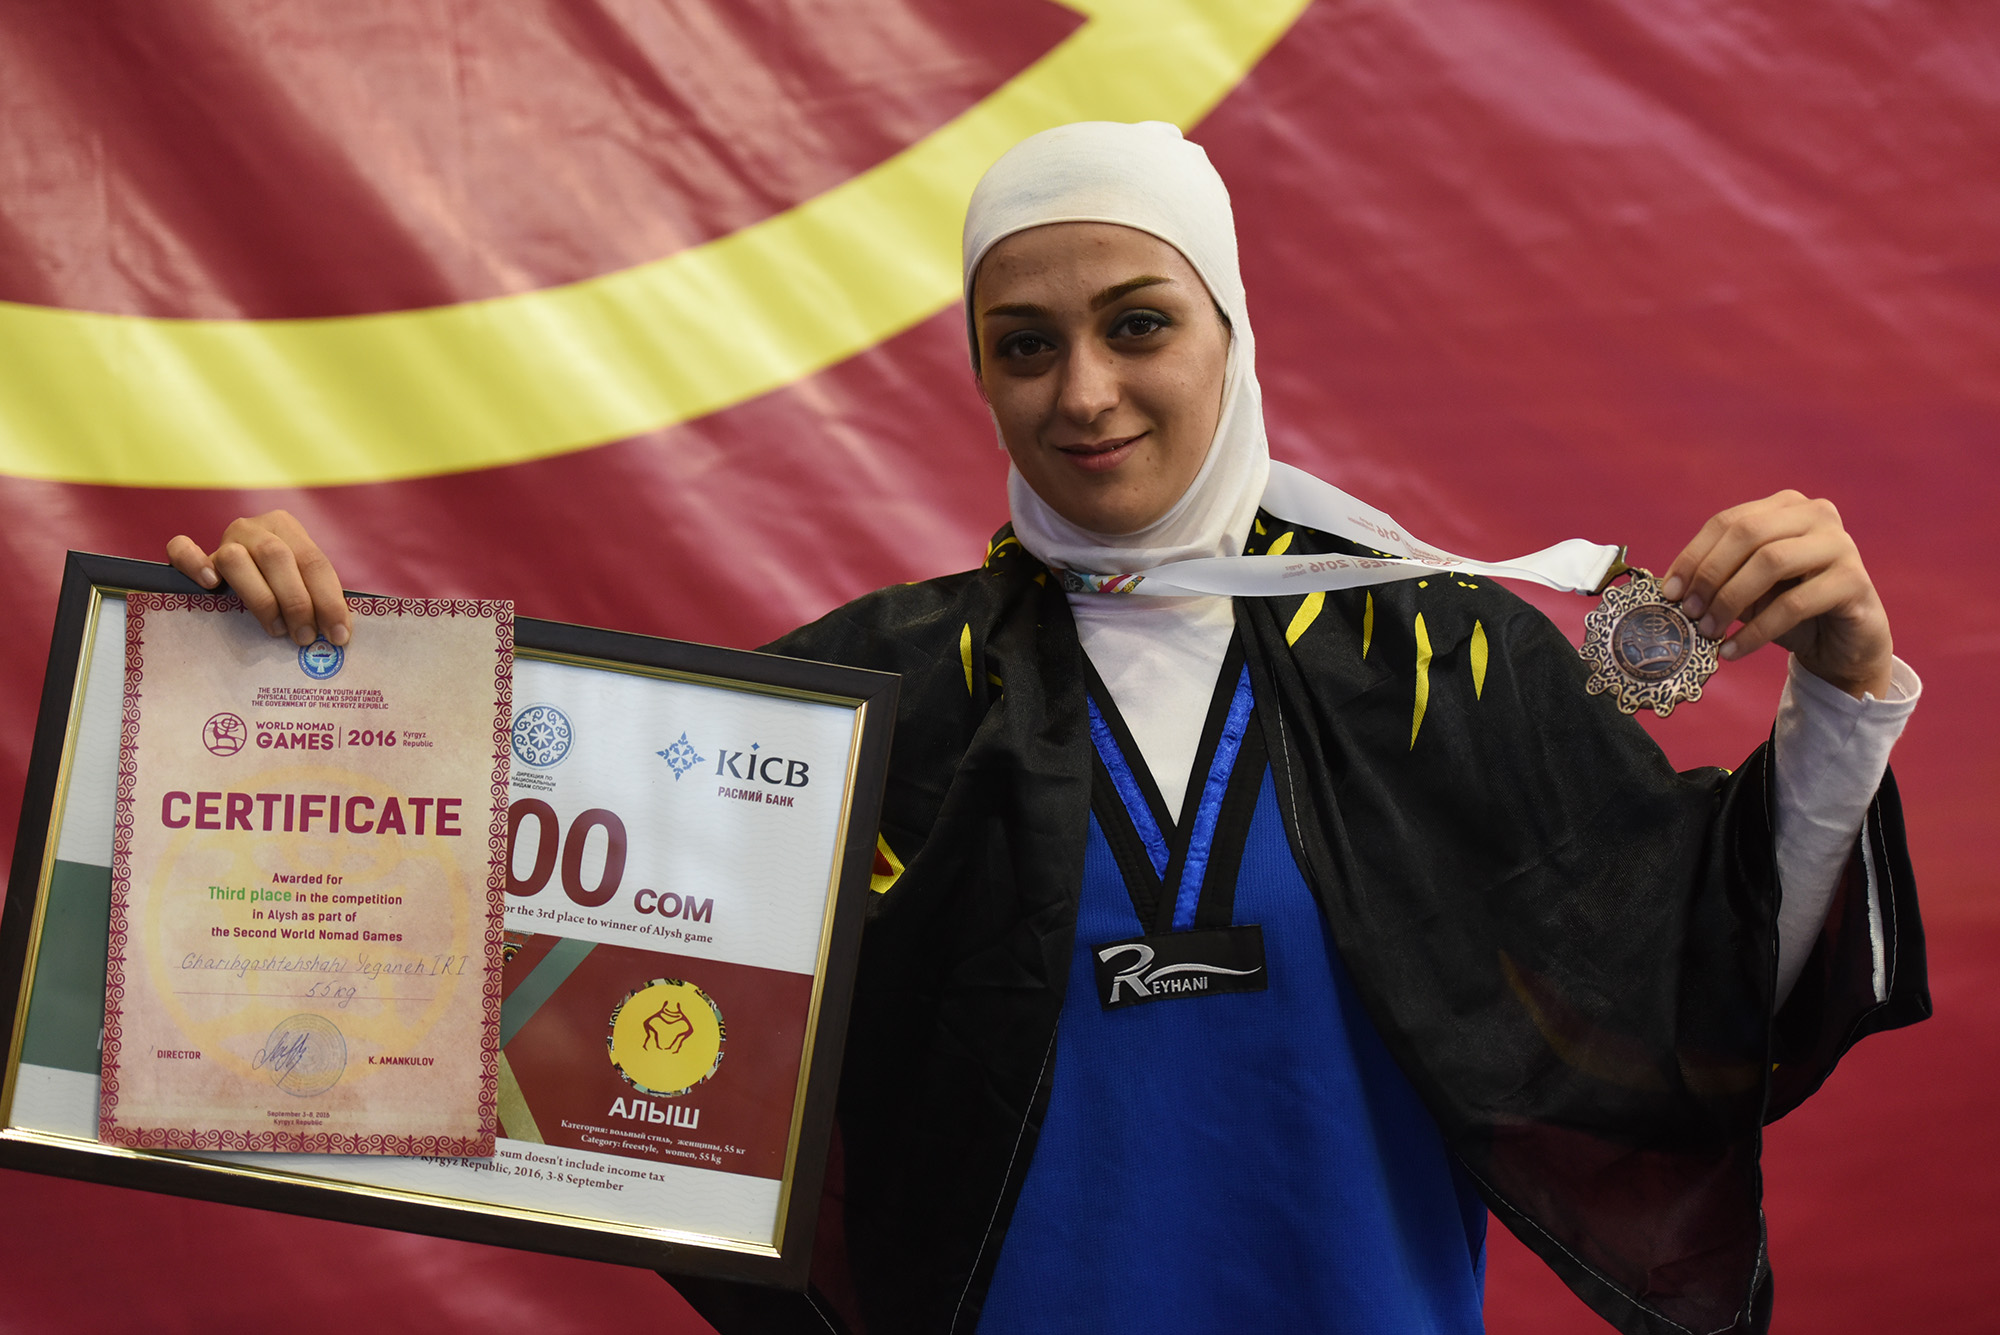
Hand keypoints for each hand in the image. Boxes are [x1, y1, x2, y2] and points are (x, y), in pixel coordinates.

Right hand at [166, 510, 352, 647]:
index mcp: (287, 528)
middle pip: (277, 558)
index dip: (329, 601)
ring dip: (261, 598)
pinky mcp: (191, 554)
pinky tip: (211, 585)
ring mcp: (223, 539)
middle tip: (304, 636)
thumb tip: (337, 635)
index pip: (314, 562)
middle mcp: (255, 528)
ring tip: (276, 629)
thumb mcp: (300, 582)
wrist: (236, 572)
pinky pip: (182, 550)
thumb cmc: (278, 584)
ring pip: (236, 559)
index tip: (338, 635)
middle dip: (297, 602)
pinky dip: (195, 564)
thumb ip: (315, 598)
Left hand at [1661, 491, 1892, 699]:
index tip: (1669, 592)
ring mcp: (1840, 544)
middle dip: (1710, 575)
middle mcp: (1816, 515)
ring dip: (1730, 600)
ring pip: (1771, 562)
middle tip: (1689, 612)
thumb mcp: (1746, 586)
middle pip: (1748, 534)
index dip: (1693, 556)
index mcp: (1786, 506)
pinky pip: (1793, 604)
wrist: (1842, 643)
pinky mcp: (1854, 581)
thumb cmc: (1788, 607)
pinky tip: (1732, 650)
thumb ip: (1717, 576)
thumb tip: (1671, 588)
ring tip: (1708, 632)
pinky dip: (1756, 630)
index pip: (1727, 522)